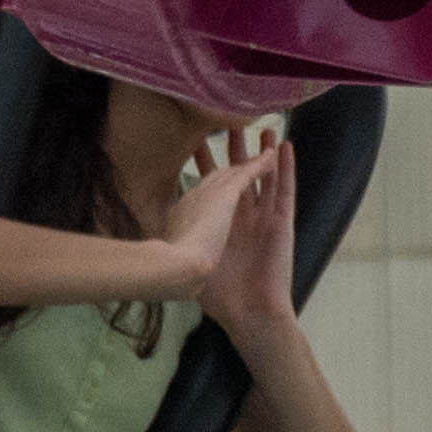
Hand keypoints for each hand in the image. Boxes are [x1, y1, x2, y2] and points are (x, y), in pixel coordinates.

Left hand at [182, 129, 299, 338]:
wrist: (248, 313)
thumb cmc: (217, 291)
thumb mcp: (191, 255)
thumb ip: (176, 240)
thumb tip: (144, 231)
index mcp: (220, 224)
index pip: (213, 183)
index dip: (206, 159)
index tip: (196, 134)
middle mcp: (242, 218)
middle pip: (239, 174)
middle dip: (235, 147)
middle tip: (229, 118)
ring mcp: (264, 219)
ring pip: (264, 176)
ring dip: (263, 151)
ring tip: (262, 124)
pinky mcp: (283, 223)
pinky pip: (285, 190)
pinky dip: (286, 168)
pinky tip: (285, 146)